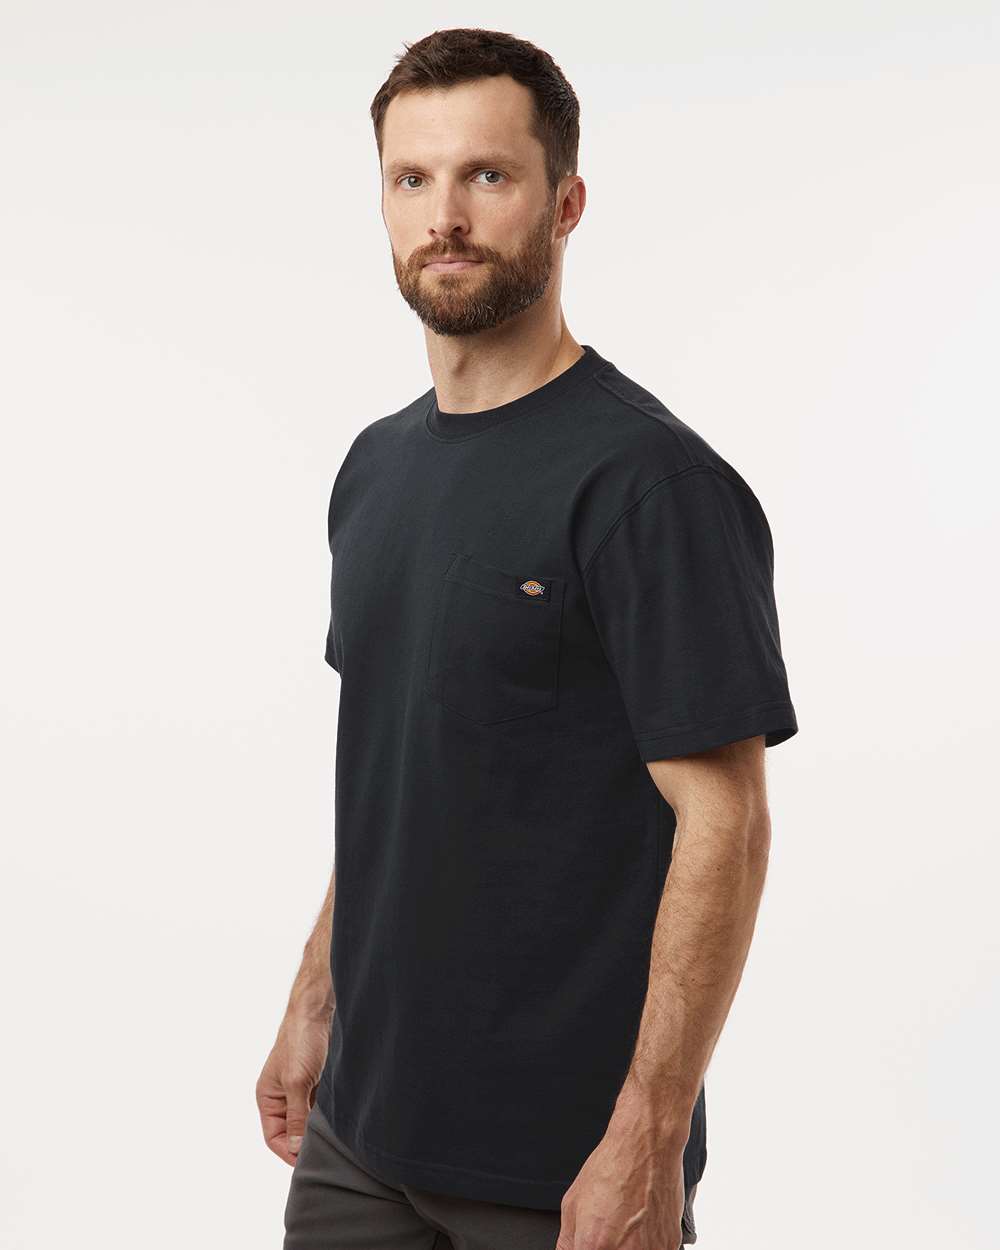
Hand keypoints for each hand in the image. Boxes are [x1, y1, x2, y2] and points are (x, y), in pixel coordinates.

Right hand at [256, 1006, 331, 1164]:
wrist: (317, 1011)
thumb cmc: (300, 1041)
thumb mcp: (297, 1082)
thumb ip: (296, 1115)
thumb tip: (294, 1147)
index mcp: (267, 1098)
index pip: (274, 1137)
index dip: (288, 1152)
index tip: (306, 1162)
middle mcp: (281, 1097)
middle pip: (291, 1132)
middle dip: (304, 1142)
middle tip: (324, 1153)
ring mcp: (300, 1090)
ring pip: (307, 1121)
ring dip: (317, 1128)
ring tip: (332, 1138)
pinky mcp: (316, 1083)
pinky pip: (319, 1108)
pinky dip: (326, 1115)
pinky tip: (337, 1120)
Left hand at [556, 1088, 687, 1249]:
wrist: (648, 1146)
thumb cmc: (613, 1167)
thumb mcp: (573, 1204)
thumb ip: (567, 1243)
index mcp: (594, 1246)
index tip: (588, 1245)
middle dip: (607, 1248)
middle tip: (608, 1234)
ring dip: (628, 1248)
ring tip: (625, 1227)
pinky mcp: (670, 1246)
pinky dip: (646, 1245)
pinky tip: (640, 1226)